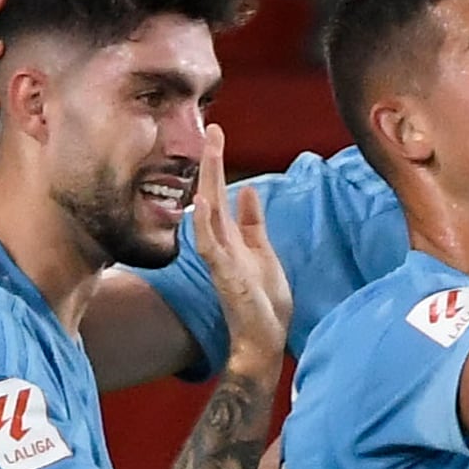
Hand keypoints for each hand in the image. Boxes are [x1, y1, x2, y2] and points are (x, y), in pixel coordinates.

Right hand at [189, 123, 292, 373]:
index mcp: (230, 237)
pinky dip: (205, 224)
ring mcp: (220, 259)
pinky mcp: (225, 276)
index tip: (217, 134)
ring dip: (209, 182)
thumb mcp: (262, 251)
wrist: (264, 338)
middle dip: (212, 163)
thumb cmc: (264, 300)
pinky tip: (204, 202)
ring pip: (208, 214)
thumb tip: (247, 189)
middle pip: (211, 195)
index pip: (220, 192)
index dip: (218, 164)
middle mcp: (220, 244)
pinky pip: (210, 246)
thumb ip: (252, 222)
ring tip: (211, 152)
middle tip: (214, 130)